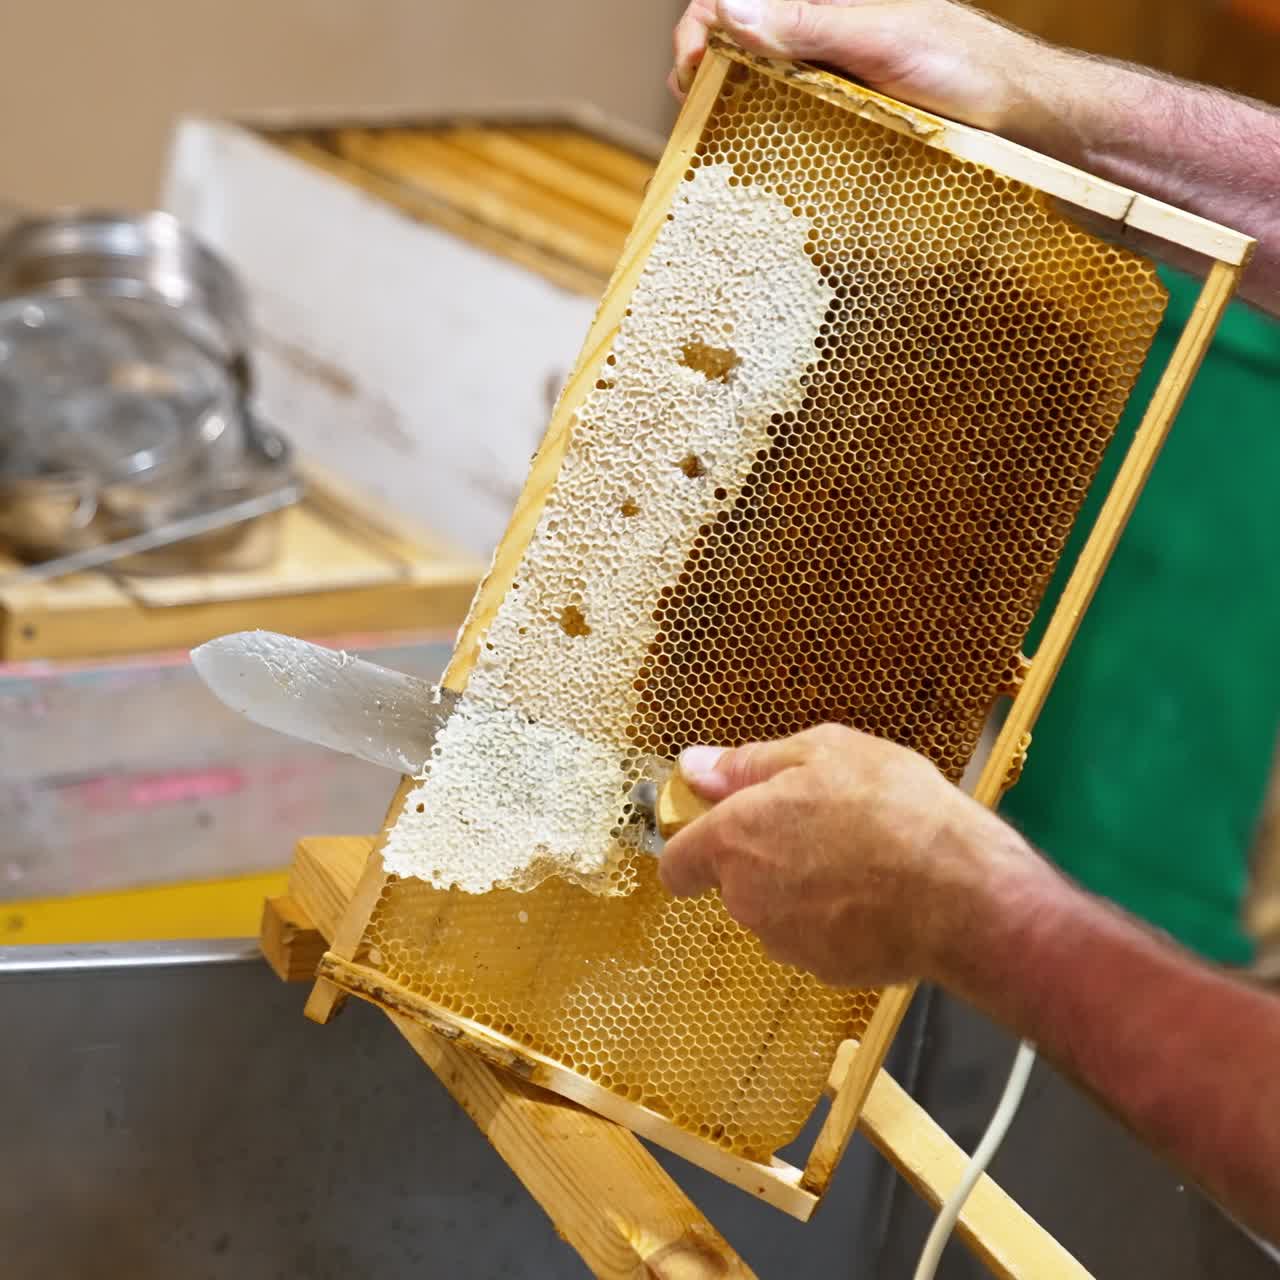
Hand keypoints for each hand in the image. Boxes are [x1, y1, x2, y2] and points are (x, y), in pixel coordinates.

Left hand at [658, 725, 1049, 986]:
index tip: (722, 826)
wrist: (964, 894)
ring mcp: (785, 941)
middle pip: (733, 881)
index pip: (677, 861)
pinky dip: (835, 918)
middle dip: (765, 856)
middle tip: (822, 824)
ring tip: (859, 857)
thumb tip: (695, 767)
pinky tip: (877, 893)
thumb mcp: (825, 751)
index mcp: (735, 840)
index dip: (694, 843)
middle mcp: (747, 898)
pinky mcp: (825, 970)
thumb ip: (748, 763)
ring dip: (801, 887)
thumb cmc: (895, 810)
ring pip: (776, 910)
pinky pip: (815, 937)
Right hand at [671, 0, 1064, 141]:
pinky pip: (785, 120)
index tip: (691, 65)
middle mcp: (820, 36)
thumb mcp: (882, 39)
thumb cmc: (965, 67)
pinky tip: (750, 150)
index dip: (702, 25)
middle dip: (702, 65)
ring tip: (711, 128)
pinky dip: (757, 133)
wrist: (1018, 118)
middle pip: (737, 40)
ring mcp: (827, 79)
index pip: (739, 2)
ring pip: (754, 81)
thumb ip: (810, 23)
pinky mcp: (840, 120)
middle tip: (692, 103)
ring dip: (723, 100)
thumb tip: (729, 11)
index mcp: (826, 4)